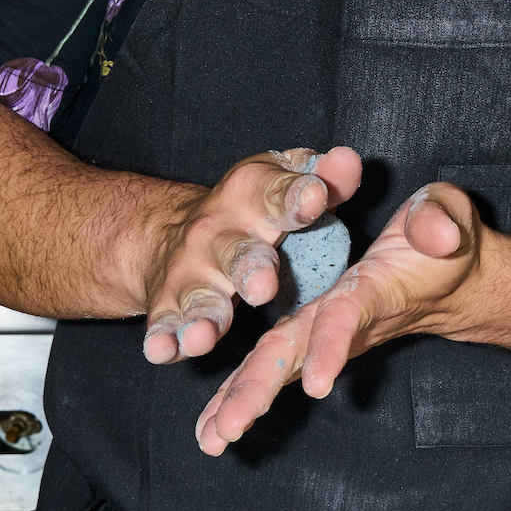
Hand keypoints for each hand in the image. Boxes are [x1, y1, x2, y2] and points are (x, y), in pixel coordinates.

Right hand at [139, 148, 362, 363]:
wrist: (166, 231)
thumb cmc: (246, 212)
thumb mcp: (280, 186)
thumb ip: (323, 180)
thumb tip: (348, 161)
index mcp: (249, 198)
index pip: (274, 193)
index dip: (294, 195)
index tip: (315, 198)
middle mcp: (215, 234)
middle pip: (234, 253)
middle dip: (248, 269)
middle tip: (264, 287)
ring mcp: (188, 273)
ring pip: (197, 297)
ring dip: (201, 317)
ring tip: (205, 336)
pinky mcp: (166, 306)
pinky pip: (164, 325)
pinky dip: (163, 339)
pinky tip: (163, 350)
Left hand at [195, 182, 487, 454]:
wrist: (457, 278)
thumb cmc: (447, 244)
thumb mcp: (450, 217)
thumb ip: (440, 221)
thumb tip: (439, 234)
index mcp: (371, 291)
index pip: (345, 319)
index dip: (331, 347)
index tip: (317, 386)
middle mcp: (341, 321)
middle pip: (293, 356)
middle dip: (258, 392)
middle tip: (225, 431)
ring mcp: (325, 329)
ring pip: (277, 366)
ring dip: (241, 402)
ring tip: (210, 441)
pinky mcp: (315, 330)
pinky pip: (274, 363)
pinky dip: (241, 392)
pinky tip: (212, 426)